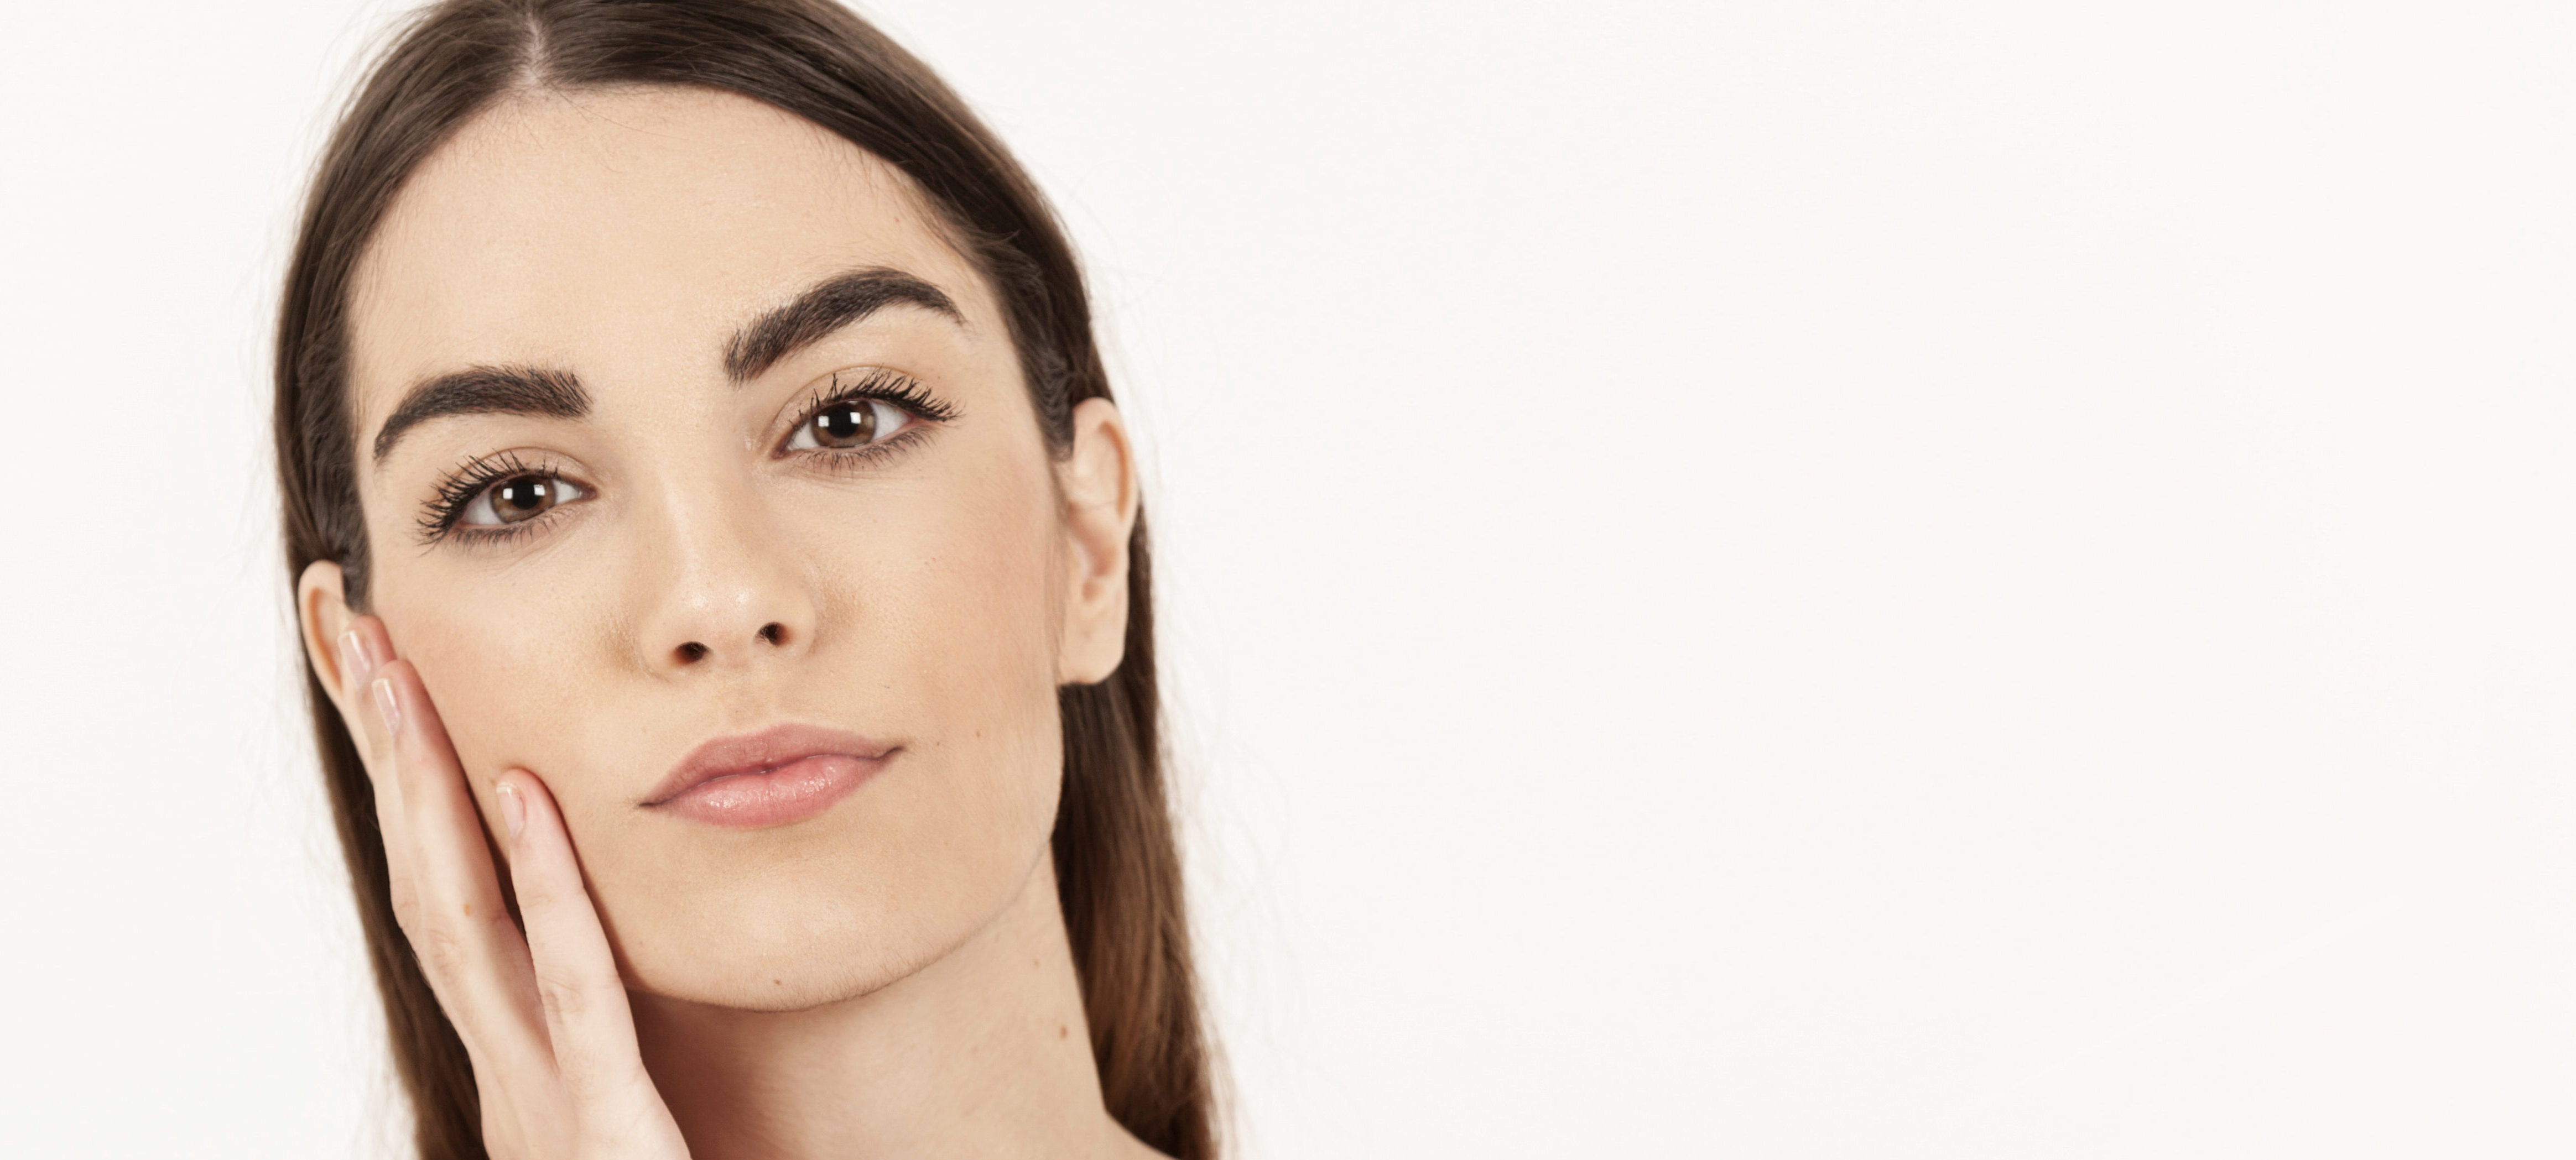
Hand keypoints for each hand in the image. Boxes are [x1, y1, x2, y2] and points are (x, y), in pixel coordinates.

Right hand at [337, 617, 691, 1158]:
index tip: (376, 659)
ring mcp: (543, 1092)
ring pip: (463, 919)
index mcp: (517, 1048)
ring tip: (400, 674)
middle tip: (343, 617)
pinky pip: (574, 990)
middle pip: (421, 877)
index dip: (401, 776)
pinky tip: (531, 797)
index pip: (443, 886)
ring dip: (427, 793)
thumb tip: (599, 918)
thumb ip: (607, 1018)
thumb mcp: (631, 1101)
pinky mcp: (607, 1124)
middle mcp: (506, 1060)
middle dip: (379, 748)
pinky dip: (551, 889)